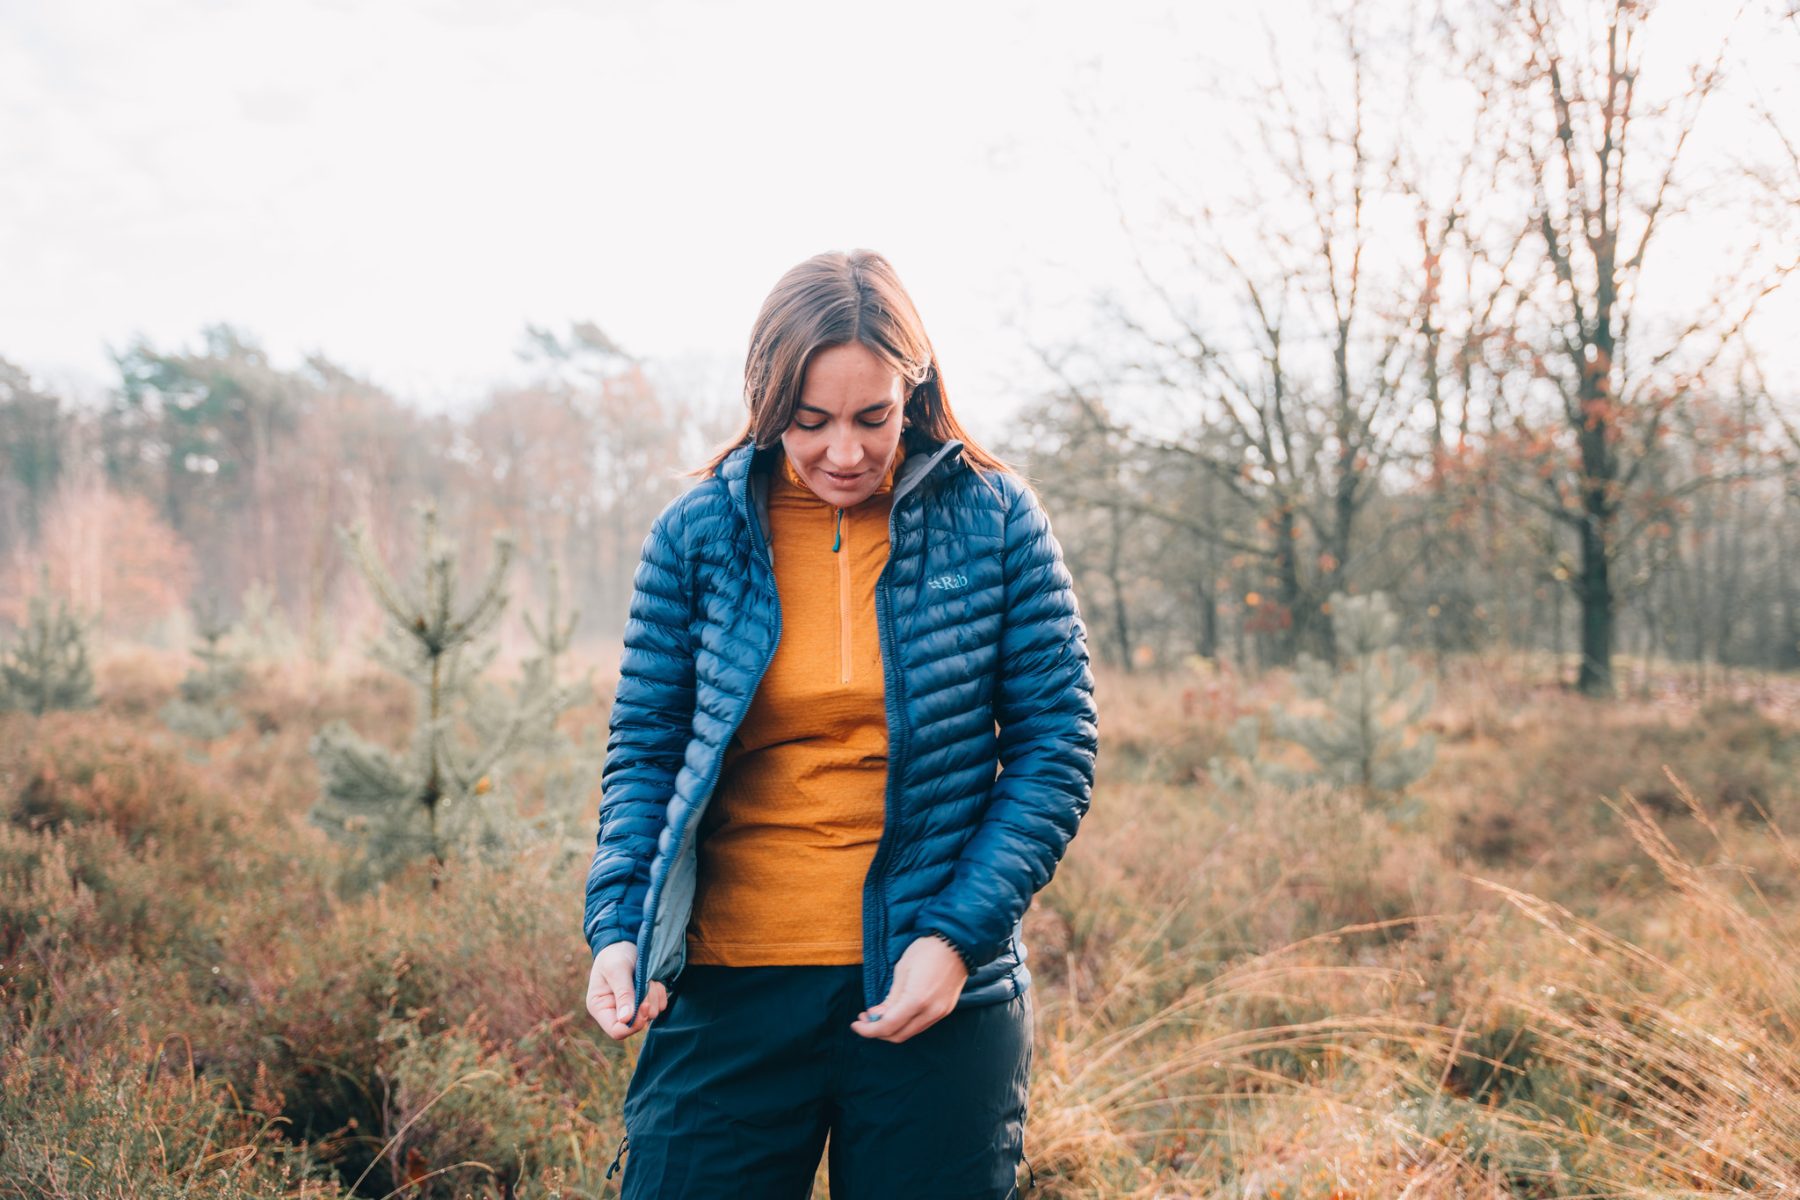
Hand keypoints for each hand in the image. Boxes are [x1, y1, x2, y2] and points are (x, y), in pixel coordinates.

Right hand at [586, 941, 668, 1041]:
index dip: (632, 1025)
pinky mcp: (646, 1001)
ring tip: (647, 978)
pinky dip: (660, 992)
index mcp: (600, 1007)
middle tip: (647, 984)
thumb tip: (626, 1019)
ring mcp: (633, 1008)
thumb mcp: (617, 970)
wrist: (626, 941)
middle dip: (646, 1005)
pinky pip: (661, 1005)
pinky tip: (653, 979)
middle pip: (637, 1024)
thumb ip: (623, 993)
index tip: (644, 1006)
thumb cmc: (615, 954)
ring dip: (654, 995)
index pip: (617, 1031)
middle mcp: (616, 1012)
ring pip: (652, 1014)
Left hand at [850, 933, 968, 1043]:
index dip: (868, 1029)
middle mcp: (930, 1012)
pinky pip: (921, 1025)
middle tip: (865, 1018)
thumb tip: (877, 1016)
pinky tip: (897, 1011)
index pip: (887, 1026)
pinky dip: (906, 1023)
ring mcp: (940, 1013)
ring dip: (892, 1028)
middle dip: (878, 1031)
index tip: (856, 1024)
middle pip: (898, 1035)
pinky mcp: (945, 1010)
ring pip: (910, 1032)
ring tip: (878, 1014)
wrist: (958, 943)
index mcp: (916, 1000)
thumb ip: (890, 998)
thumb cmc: (927, 950)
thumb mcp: (902, 971)